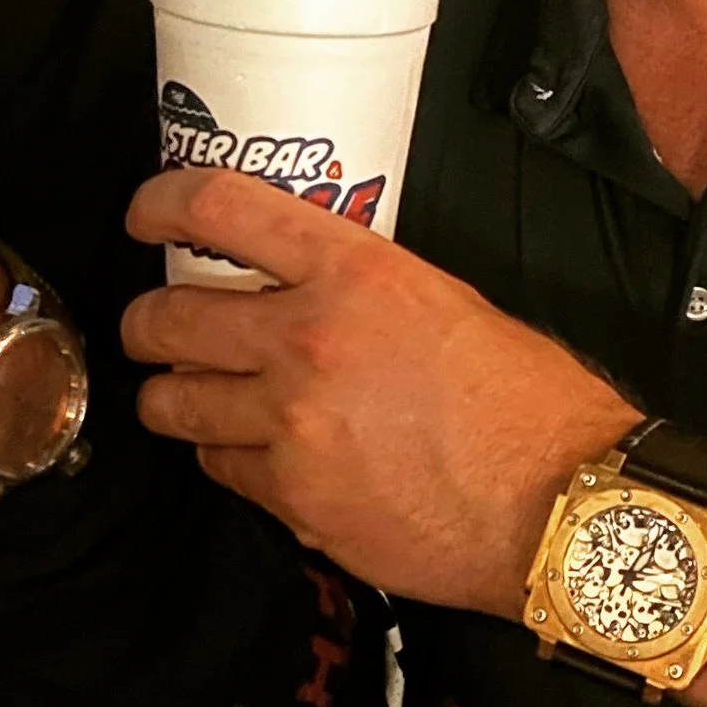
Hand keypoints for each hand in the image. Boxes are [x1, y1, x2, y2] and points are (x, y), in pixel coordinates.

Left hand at [121, 169, 632, 612]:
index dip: (163, 202)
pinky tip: (256, 454)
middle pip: (168, 317)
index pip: (220, 208)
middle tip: (155, 329)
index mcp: (354, 272)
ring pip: (174, 402)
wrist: (558, 504)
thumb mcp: (445, 302)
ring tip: (191, 396)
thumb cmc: (527, 404)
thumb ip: (361, 288)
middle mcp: (307, 339)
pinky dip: (228, 457)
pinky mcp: (292, 497)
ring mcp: (291, 424)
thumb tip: (307, 288)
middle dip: (147, 324)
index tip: (147, 213)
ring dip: (174, 396)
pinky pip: (220, 466)